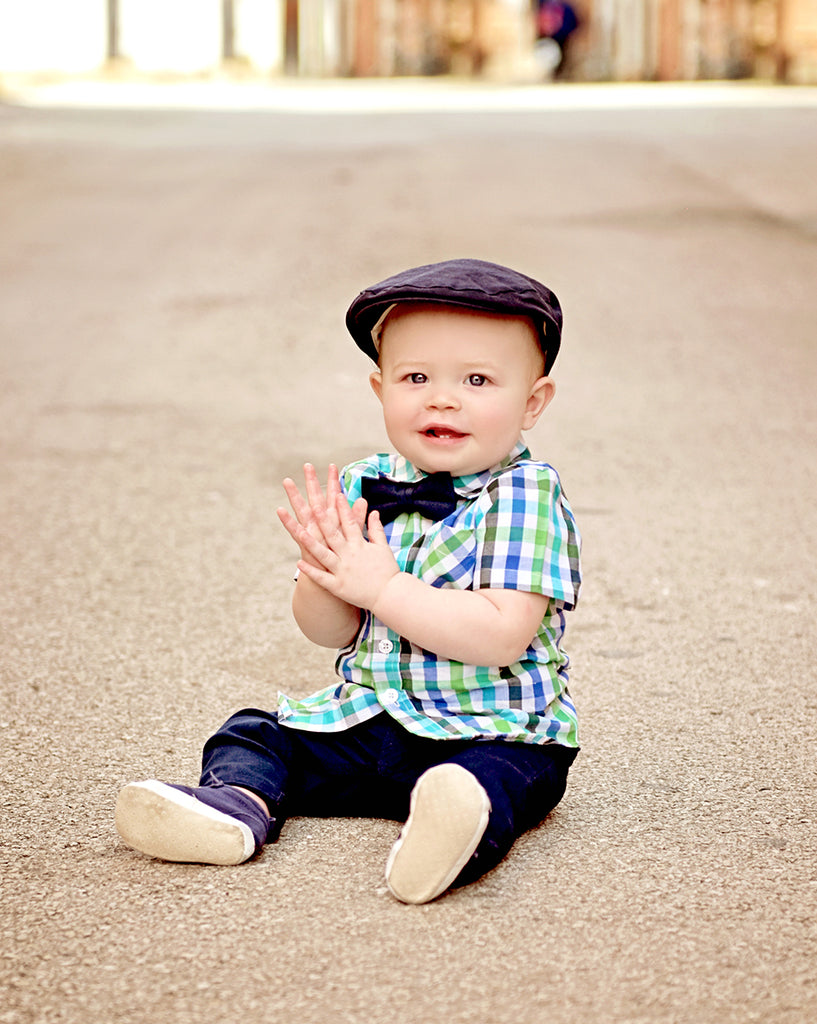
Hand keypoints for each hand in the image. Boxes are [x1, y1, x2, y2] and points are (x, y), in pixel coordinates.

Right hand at [277, 463, 366, 568]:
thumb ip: (357, 519)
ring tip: (287, 482)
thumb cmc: (343, 559)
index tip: (332, 465)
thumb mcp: (352, 536)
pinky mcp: (306, 544)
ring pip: (303, 510)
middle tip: (307, 465)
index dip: (333, 482)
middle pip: (316, 499)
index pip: (334, 497)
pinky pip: (296, 531)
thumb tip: (363, 501)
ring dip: (295, 496)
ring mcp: (312, 533)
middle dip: (312, 483)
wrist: (332, 580)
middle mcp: (321, 524)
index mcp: (334, 521)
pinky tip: (280, 510)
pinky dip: (288, 521)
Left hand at [293, 493, 399, 609]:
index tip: (337, 494)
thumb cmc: (388, 571)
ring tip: (299, 532)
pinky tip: (299, 563)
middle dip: (323, 519)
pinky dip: (310, 571)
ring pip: (324, 554)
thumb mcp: (383, 547)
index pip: (350, 523)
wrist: (390, 596)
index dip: (343, 508)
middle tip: (314, 504)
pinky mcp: (338, 586)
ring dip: (311, 543)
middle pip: (334, 535)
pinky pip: (322, 578)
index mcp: (360, 545)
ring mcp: (342, 571)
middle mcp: (350, 556)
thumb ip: (376, 529)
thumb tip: (374, 511)